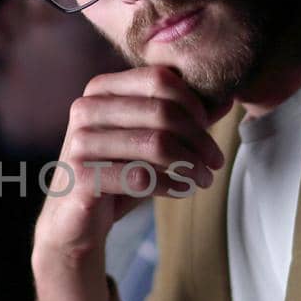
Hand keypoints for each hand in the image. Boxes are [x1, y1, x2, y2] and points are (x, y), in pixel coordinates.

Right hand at [34, 66, 225, 300]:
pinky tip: (183, 191)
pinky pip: (141, 177)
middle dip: (198, 138)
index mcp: (100, 89)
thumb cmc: (117, 173)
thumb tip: (227, 99)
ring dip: (190, 164)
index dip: (193, 104)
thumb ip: (182, 119)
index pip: (159, 80)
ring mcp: (80, 142)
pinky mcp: (80, 177)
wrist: (73, 220)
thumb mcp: (149, 141)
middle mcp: (85, 109)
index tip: (210, 131)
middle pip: (162, 111)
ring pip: (156, 143)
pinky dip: (171, 184)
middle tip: (215, 161)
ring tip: (204, 179)